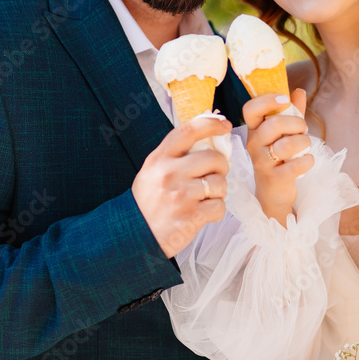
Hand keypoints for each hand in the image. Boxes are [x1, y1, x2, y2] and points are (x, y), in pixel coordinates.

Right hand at [132, 115, 231, 257]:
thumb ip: (176, 155)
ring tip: (204, 198)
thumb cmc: (148, 201)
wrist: (133, 235)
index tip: (224, 125)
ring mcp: (181, 195)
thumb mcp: (153, 171)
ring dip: (218, 192)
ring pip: (220, 183)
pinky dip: (216, 211)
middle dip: (221, 167)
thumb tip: (210, 138)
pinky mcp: (191, 216)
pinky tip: (202, 214)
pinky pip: (219, 207)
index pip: (189, 131)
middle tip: (213, 176)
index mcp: (160, 158)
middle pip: (214, 158)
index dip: (211, 124)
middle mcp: (170, 173)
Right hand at [243, 89, 313, 225]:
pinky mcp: (274, 178)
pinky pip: (295, 165)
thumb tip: (299, 91)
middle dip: (297, 123)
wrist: (273, 192)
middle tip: (303, 129)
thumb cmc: (279, 157)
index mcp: (254, 129)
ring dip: (304, 142)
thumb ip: (292, 111)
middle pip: (274, 124)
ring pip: (286, 145)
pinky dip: (307, 161)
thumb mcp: (284, 132)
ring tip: (305, 146)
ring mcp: (262, 162)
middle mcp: (253, 144)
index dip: (267, 100)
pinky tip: (306, 161)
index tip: (285, 100)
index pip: (250, 108)